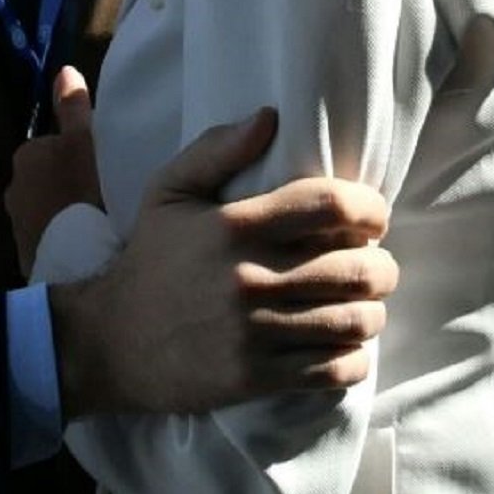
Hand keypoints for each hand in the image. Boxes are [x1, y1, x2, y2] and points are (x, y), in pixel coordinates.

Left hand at [7, 67, 100, 275]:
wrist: (76, 262)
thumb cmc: (83, 195)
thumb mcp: (84, 144)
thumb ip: (73, 108)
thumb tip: (64, 70)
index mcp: (26, 156)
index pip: (57, 145)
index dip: (82, 154)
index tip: (102, 168)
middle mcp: (13, 187)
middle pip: (51, 176)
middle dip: (71, 183)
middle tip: (103, 194)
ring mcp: (17, 224)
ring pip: (49, 207)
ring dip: (67, 211)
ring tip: (98, 222)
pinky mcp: (27, 255)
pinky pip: (50, 236)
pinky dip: (64, 236)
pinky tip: (86, 243)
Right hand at [49, 106, 395, 419]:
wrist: (111, 340)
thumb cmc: (151, 258)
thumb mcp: (168, 191)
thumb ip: (217, 148)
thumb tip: (270, 116)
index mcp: (234, 225)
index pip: (329, 207)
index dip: (369, 209)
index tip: (372, 216)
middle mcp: (249, 277)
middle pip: (357, 269)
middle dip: (382, 265)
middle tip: (376, 262)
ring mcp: (255, 332)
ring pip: (355, 321)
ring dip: (372, 309)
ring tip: (363, 302)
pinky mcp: (258, 377)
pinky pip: (335, 369)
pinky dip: (355, 355)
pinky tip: (343, 342)